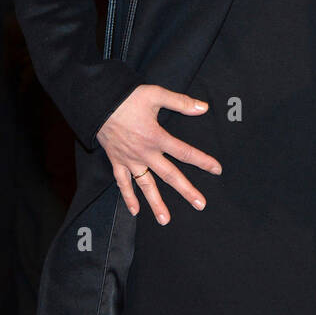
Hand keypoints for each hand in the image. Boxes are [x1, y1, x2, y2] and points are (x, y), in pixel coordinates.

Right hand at [96, 84, 222, 223]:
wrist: (98, 102)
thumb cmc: (127, 98)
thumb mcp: (156, 94)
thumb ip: (181, 102)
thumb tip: (204, 107)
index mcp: (156, 137)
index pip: (185, 152)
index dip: (202, 161)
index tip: (217, 169)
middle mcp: (145, 153)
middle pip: (170, 175)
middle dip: (186, 190)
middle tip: (200, 204)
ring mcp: (130, 160)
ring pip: (145, 185)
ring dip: (156, 203)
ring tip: (166, 220)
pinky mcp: (117, 161)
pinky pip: (122, 183)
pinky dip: (128, 197)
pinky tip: (135, 211)